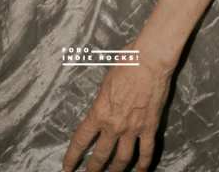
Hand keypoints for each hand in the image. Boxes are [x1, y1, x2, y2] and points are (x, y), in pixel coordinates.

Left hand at [62, 51, 172, 171]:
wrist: (150, 59)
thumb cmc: (127, 62)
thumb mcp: (106, 81)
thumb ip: (104, 99)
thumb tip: (104, 104)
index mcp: (99, 112)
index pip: (81, 140)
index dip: (73, 156)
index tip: (68, 167)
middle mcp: (114, 125)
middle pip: (101, 155)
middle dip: (93, 169)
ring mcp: (133, 128)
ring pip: (122, 158)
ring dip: (116, 170)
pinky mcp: (150, 127)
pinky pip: (146, 151)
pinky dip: (143, 164)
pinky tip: (140, 170)